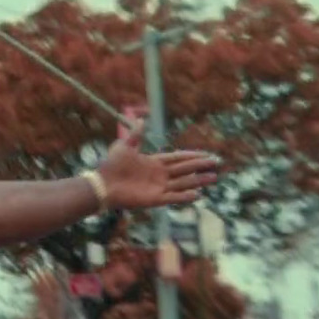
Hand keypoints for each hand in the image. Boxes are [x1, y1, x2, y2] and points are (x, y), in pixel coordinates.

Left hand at [96, 122, 218, 210]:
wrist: (102, 184)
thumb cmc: (111, 166)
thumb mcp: (124, 146)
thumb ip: (135, 135)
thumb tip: (141, 120)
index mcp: (154, 162)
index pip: (178, 158)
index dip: (192, 156)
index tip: (206, 154)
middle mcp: (159, 175)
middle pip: (185, 169)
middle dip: (200, 166)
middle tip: (216, 163)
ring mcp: (158, 187)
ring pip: (183, 183)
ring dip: (198, 181)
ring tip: (213, 178)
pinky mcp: (154, 199)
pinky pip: (173, 198)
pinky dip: (184, 196)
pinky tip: (198, 194)